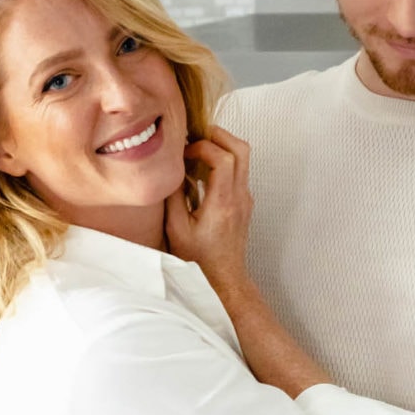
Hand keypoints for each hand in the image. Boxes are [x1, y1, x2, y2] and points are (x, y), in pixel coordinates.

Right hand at [164, 126, 252, 297]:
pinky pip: (238, 171)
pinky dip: (222, 161)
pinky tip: (200, 172)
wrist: (223, 279)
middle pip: (241, 149)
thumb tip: (170, 170)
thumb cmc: (198, 260)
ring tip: (195, 152)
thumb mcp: (176, 229)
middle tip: (195, 136)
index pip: (223, 158)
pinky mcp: (243, 203)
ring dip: (221, 147)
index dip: (203, 146)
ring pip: (243, 157)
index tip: (184, 152)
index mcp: (223, 202)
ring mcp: (244, 199)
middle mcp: (239, 197)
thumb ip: (173, 197)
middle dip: (218, 135)